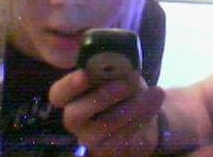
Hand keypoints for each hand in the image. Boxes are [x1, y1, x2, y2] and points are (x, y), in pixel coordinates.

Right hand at [49, 69, 164, 156]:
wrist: (146, 111)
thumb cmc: (126, 86)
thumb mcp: (122, 72)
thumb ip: (115, 68)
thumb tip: (121, 64)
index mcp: (72, 96)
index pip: (58, 94)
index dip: (69, 85)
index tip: (85, 74)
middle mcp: (76, 120)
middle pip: (74, 115)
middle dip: (100, 98)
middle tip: (123, 85)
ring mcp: (91, 139)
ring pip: (106, 126)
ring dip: (133, 106)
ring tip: (154, 92)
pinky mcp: (110, 151)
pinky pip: (124, 138)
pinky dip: (143, 118)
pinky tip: (154, 103)